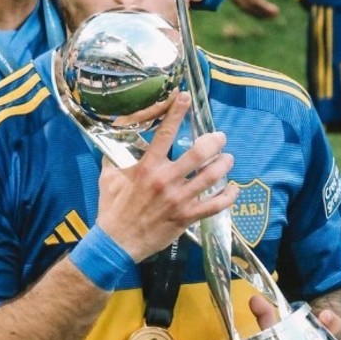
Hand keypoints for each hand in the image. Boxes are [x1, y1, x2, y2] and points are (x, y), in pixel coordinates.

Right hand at [96, 92, 237, 261]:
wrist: (116, 242)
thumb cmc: (112, 208)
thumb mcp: (108, 175)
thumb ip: (116, 153)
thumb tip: (119, 135)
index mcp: (146, 167)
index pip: (164, 133)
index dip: (177, 112)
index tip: (185, 97)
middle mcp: (165, 180)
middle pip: (198, 153)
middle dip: (214, 141)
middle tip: (219, 137)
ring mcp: (178, 199)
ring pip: (211, 176)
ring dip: (224, 164)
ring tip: (228, 158)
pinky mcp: (186, 217)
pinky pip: (214, 205)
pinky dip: (228, 196)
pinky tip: (232, 188)